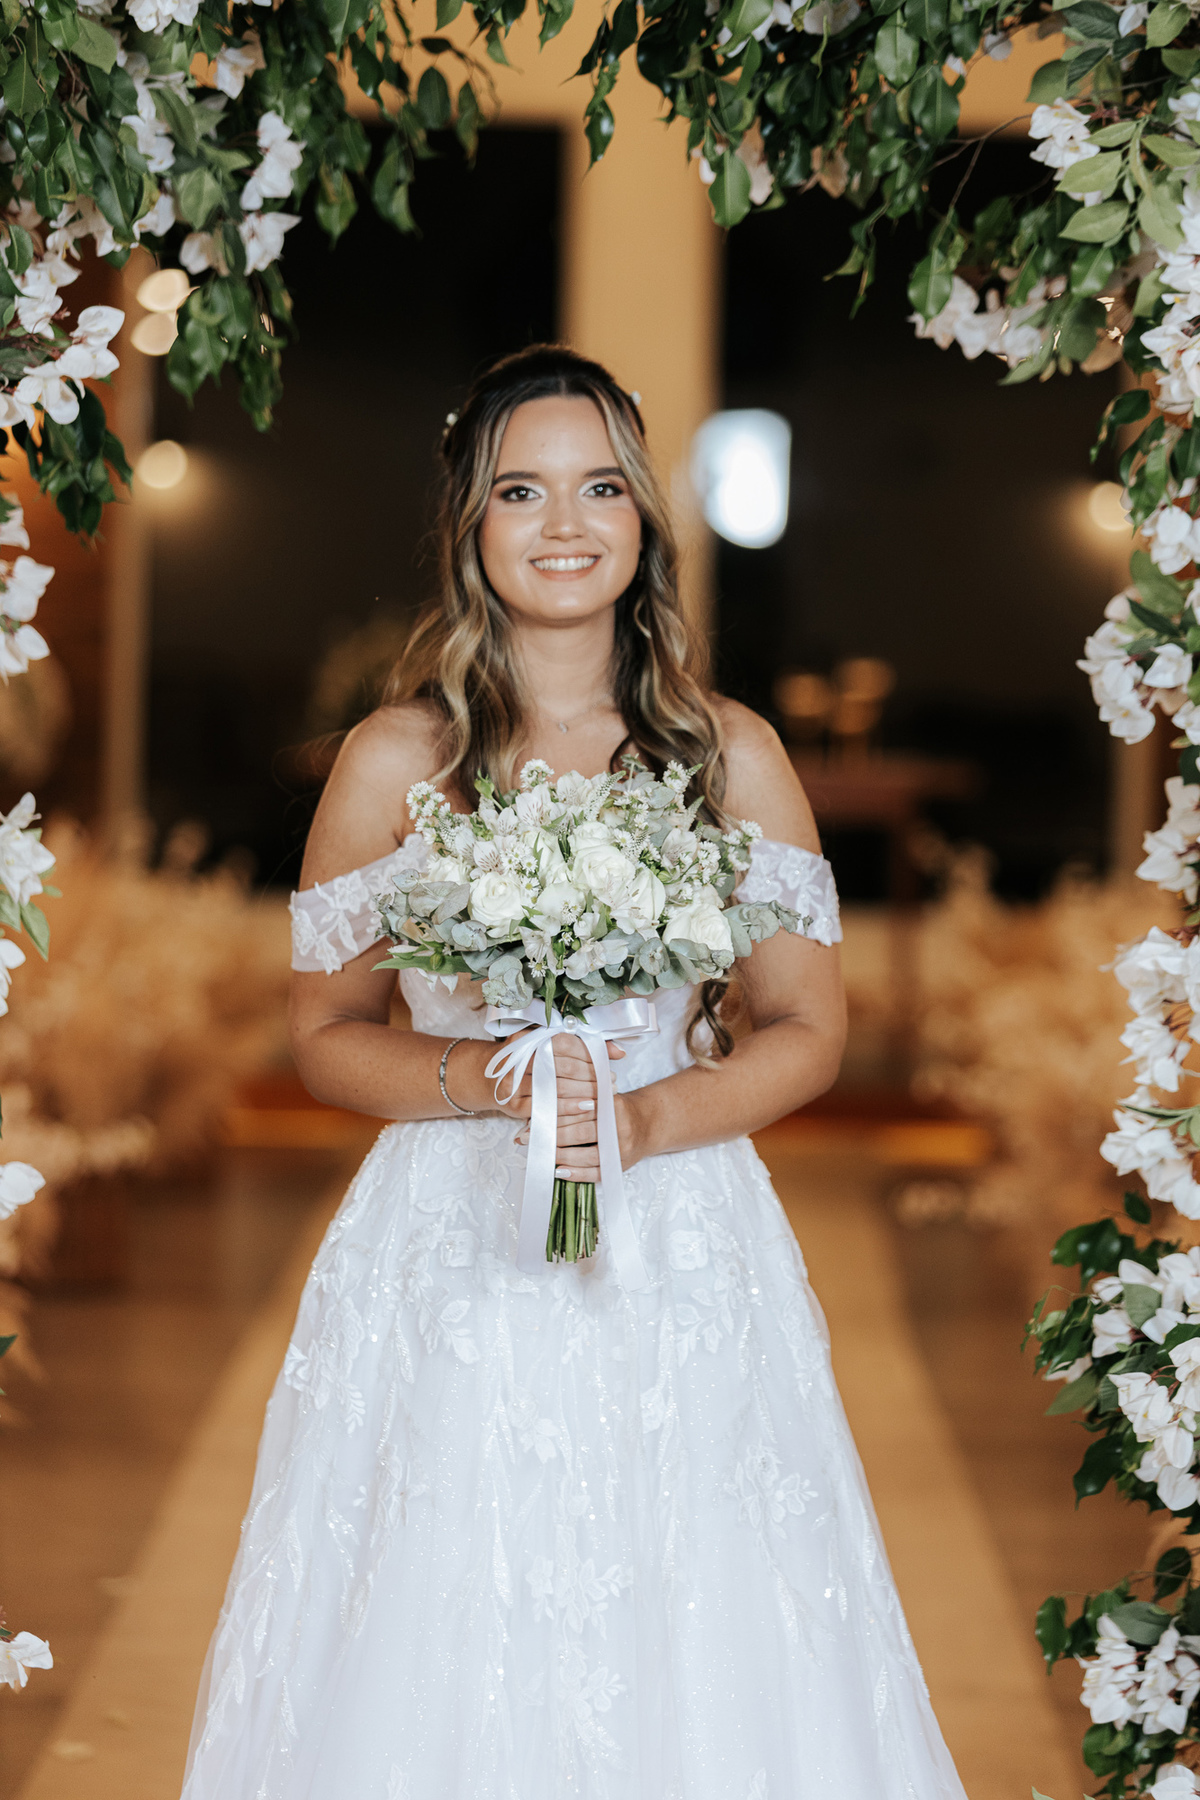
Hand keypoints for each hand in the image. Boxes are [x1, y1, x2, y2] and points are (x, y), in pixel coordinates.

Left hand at [513, 1034, 643, 1178]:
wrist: (648, 1123)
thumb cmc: (616, 1108)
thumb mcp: (604, 1092)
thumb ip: (578, 1093)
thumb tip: (541, 1099)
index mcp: (613, 1104)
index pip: (579, 1109)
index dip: (554, 1113)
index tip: (531, 1116)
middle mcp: (619, 1127)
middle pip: (581, 1132)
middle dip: (551, 1135)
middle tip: (526, 1137)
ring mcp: (622, 1149)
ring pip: (587, 1155)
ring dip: (560, 1156)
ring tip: (539, 1153)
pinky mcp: (621, 1166)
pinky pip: (596, 1173)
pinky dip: (577, 1173)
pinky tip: (559, 1171)